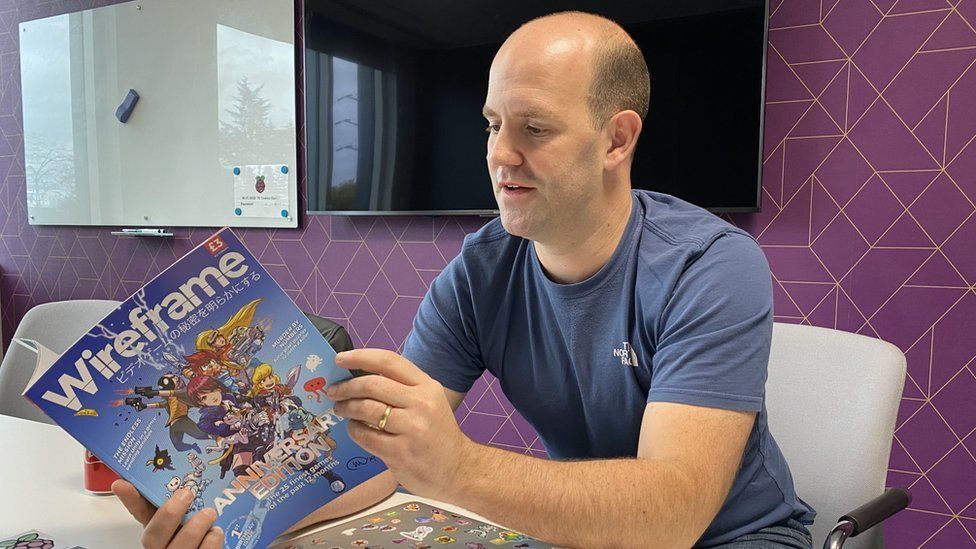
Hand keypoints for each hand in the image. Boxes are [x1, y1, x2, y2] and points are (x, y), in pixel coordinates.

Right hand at [112, 479, 223, 548]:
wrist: (205, 546)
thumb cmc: (195, 530)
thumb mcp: (186, 514)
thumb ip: (182, 498)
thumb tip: (189, 474)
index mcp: (157, 530)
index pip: (137, 513)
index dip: (130, 499)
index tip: (120, 483)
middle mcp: (160, 546)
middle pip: (154, 535)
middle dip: (170, 513)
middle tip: (187, 494)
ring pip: (181, 545)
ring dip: (198, 525)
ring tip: (210, 513)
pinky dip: (212, 539)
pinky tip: (215, 531)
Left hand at [329, 349, 473, 500]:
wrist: (459, 469)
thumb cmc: (437, 434)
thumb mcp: (429, 403)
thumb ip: (401, 389)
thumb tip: (359, 379)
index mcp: (427, 386)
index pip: (389, 361)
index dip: (360, 356)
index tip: (340, 359)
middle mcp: (421, 403)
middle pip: (373, 384)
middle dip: (347, 386)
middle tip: (333, 391)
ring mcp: (412, 428)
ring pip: (366, 409)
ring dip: (347, 407)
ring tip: (341, 410)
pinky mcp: (401, 452)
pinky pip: (366, 435)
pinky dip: (354, 430)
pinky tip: (354, 429)